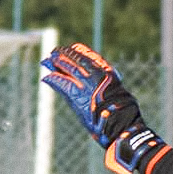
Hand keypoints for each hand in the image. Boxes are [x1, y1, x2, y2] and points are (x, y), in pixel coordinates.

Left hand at [42, 43, 172, 173]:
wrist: (120, 126)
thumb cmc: (125, 115)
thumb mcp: (121, 95)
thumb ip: (110, 87)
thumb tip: (108, 83)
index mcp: (108, 76)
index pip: (92, 59)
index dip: (81, 52)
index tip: (74, 47)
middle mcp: (97, 77)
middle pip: (78, 62)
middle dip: (66, 56)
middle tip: (55, 51)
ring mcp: (87, 86)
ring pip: (69, 70)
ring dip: (58, 64)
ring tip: (48, 60)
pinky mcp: (77, 97)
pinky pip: (63, 85)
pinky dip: (54, 80)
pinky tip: (47, 77)